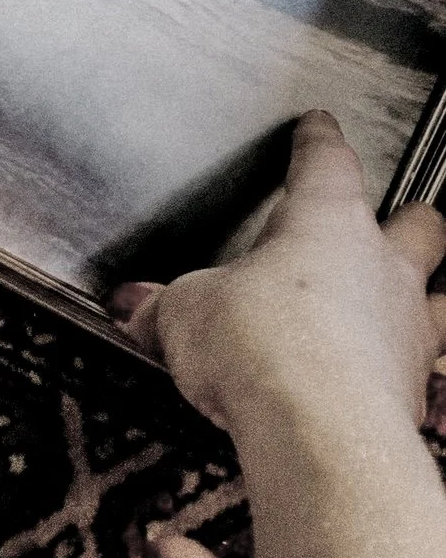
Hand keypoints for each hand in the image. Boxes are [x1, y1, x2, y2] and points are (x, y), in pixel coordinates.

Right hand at [115, 111, 445, 441]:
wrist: (319, 429)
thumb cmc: (267, 350)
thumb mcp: (187, 314)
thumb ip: (168, 307)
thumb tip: (141, 307)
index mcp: (326, 222)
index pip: (327, 161)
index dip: (319, 142)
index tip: (318, 128)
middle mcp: (380, 268)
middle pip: (420, 223)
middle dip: (408, 220)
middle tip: (395, 221)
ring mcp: (406, 329)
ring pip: (442, 297)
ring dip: (430, 297)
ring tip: (414, 305)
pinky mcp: (414, 391)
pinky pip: (423, 373)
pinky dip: (405, 375)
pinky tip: (384, 384)